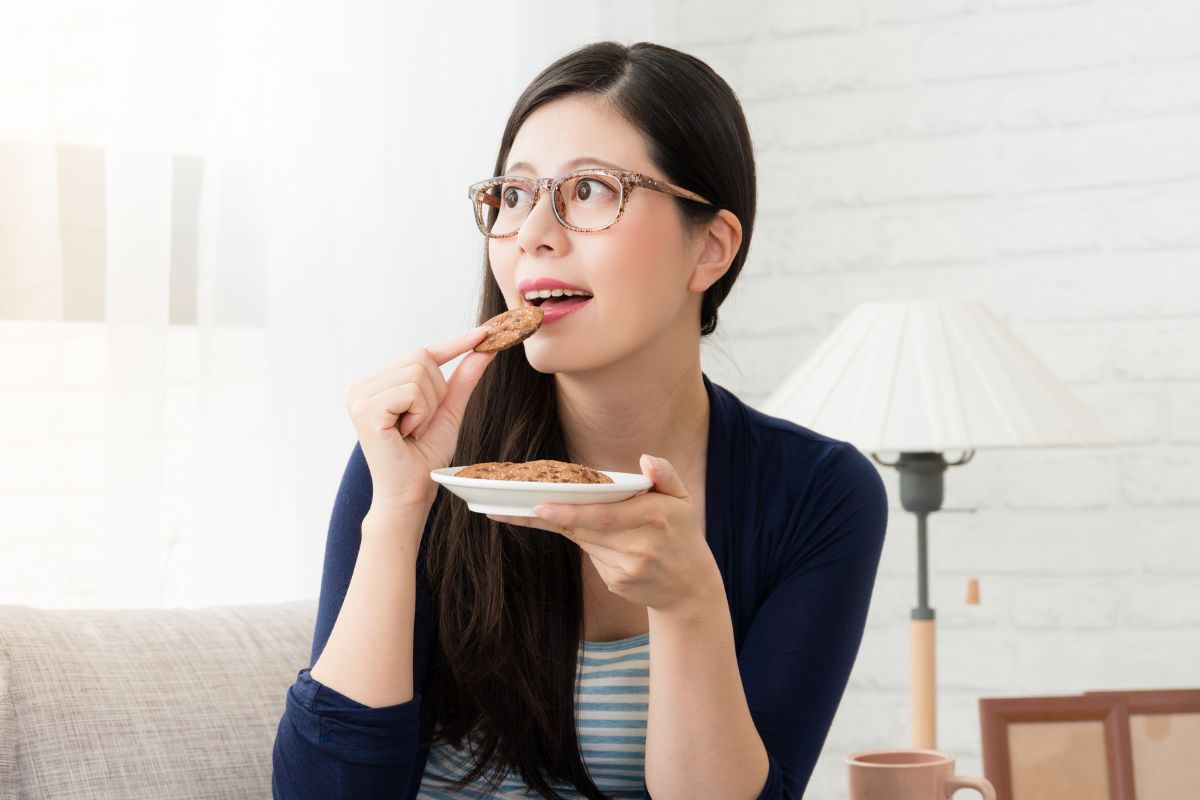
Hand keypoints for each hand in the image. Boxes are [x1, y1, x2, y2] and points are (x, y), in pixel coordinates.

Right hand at [345, 325, 497, 510]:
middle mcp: (362, 386)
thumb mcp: (448, 410)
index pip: (420, 353)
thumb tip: (484, 348)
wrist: (411, 493)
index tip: (485, 332)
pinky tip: (405, 434)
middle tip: (420, 424)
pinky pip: (412, 391)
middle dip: (435, 393)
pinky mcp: (365, 409)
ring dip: (428, 407)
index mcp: (377, 384)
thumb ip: (463, 379)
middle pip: (421, 357)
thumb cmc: (424, 457)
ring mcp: (360, 396)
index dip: (454, 343)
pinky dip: (420, 414)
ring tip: (412, 431)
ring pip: (419, 372)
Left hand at [487, 454, 719, 612]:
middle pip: (584, 528)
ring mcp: (627, 569)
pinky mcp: (616, 583)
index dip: (570, 511)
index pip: (604, 515)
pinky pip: (592, 556)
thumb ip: (666, 475)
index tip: (539, 506)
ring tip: (539, 510)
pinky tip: (599, 537)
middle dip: (547, 516)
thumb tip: (646, 459)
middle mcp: (639, 546)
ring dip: (566, 524)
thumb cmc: (681, 534)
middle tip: (509, 507)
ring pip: (584, 541)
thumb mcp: (683, 500)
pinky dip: (588, 542)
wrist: (689, 587)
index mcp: (655, 518)